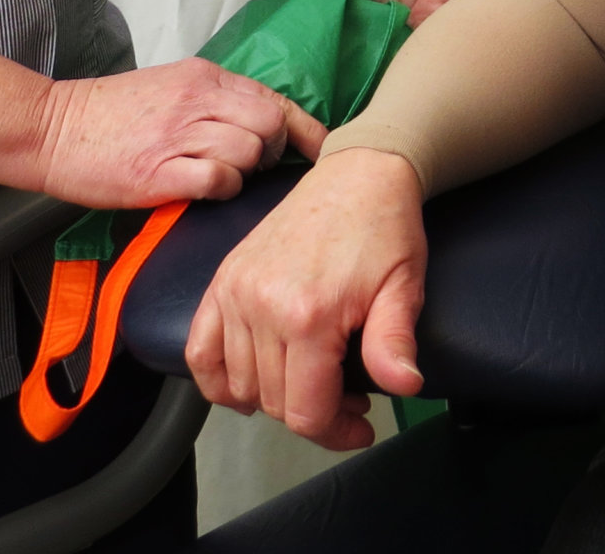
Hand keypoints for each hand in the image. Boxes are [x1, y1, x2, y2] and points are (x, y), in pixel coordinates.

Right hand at [31, 59, 325, 207]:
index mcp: (203, 77)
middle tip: (258, 167)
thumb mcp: (170, 88)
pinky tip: (204, 189)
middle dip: (276, 152)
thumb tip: (260, 123)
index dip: (305, 129)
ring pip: (250, 151)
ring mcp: (178, 134)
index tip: (320, 149)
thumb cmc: (110, 116)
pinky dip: (222, 189)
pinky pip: (218, 180)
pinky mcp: (159, 171)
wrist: (53, 129)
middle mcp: (196, 99)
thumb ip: (214, 99)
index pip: (275, 99)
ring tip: (223, 178)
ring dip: (247, 173)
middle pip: (272, 124)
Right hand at [186, 147, 427, 448]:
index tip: (361, 423)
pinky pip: (200, 351)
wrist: (358, 173)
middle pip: (273, 403)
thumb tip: (404, 386)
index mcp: (308, 314)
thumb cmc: (384, 228)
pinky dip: (218, 379)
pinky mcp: (223, 280)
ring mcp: (236, 292)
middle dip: (314, 413)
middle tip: (348, 395)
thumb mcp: (403, 286)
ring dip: (273, 397)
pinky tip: (249, 382)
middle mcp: (262, 306)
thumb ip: (395, 343)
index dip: (335, 431)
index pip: (305, 412)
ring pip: (239, 385)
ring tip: (312, 379)